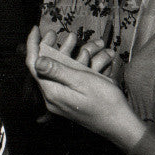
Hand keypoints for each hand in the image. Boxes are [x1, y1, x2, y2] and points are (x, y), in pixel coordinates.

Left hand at [25, 26, 145, 151]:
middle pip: (46, 66)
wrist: (121, 125)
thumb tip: (36, 61)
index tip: (36, 29)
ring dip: (73, 54)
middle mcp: (53, 97)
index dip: (33, 45)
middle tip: (58, 33)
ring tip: (85, 42)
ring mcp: (62, 100)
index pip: (34, 65)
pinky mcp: (71, 100)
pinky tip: (94, 57)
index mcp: (52, 92)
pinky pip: (70, 79)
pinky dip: (80, 66)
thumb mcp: (81, 80)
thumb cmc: (105, 102)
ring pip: (61, 71)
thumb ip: (57, 70)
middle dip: (54, 47)